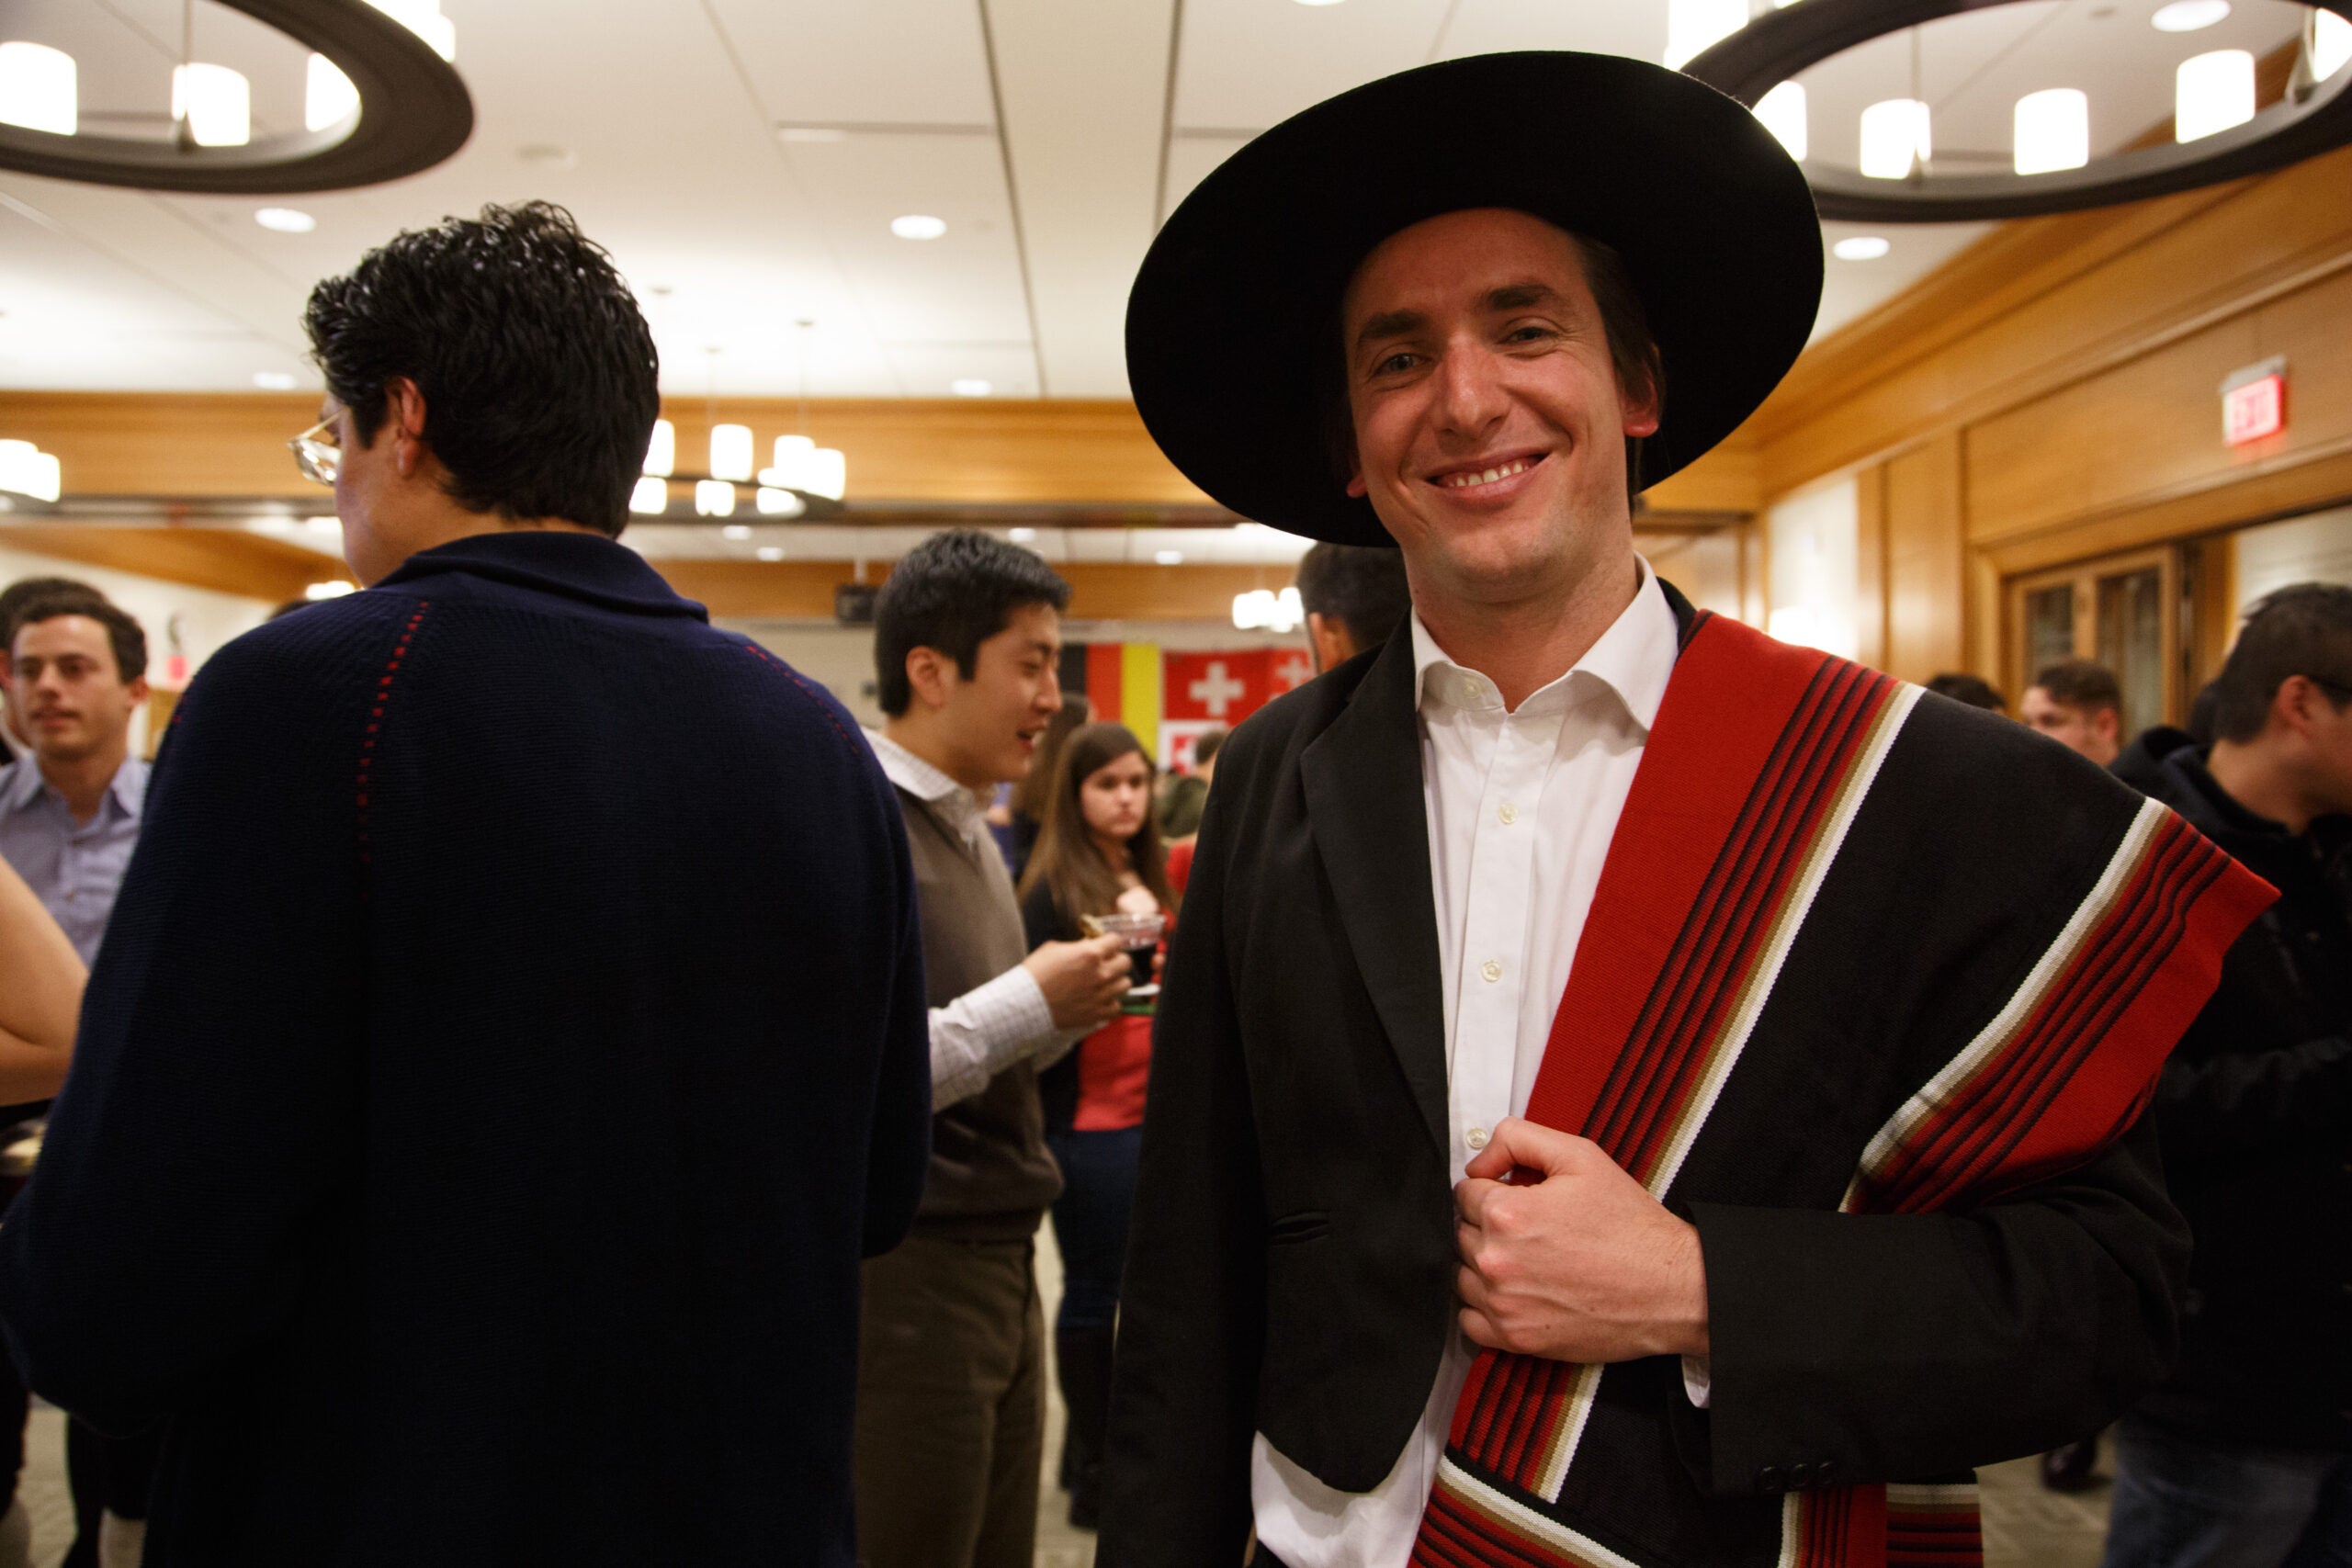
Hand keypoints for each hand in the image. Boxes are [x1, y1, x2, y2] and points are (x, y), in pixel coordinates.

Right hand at [1024, 935, 1130, 1031]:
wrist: (1025, 1002)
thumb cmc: (1036, 973)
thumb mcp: (1054, 949)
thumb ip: (1077, 946)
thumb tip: (1088, 945)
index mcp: (1090, 954)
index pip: (1116, 940)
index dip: (1110, 941)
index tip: (1106, 945)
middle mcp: (1100, 974)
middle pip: (1126, 962)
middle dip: (1116, 959)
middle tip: (1106, 963)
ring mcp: (1101, 995)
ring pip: (1126, 984)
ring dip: (1116, 981)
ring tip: (1104, 983)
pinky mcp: (1097, 1013)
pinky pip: (1117, 1007)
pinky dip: (1110, 1003)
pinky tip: (1100, 1000)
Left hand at [1454, 1118, 1708, 1363]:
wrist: (1670, 1288)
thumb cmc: (1630, 1227)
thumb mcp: (1580, 1156)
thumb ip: (1517, 1139)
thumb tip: (1478, 1164)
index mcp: (1507, 1214)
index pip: (1465, 1192)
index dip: (1494, 1189)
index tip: (1519, 1198)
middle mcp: (1497, 1262)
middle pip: (1463, 1232)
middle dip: (1490, 1225)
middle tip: (1532, 1229)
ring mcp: (1504, 1305)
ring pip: (1463, 1275)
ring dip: (1484, 1266)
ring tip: (1528, 1260)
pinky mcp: (1516, 1339)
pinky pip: (1470, 1321)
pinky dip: (1484, 1308)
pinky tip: (1515, 1293)